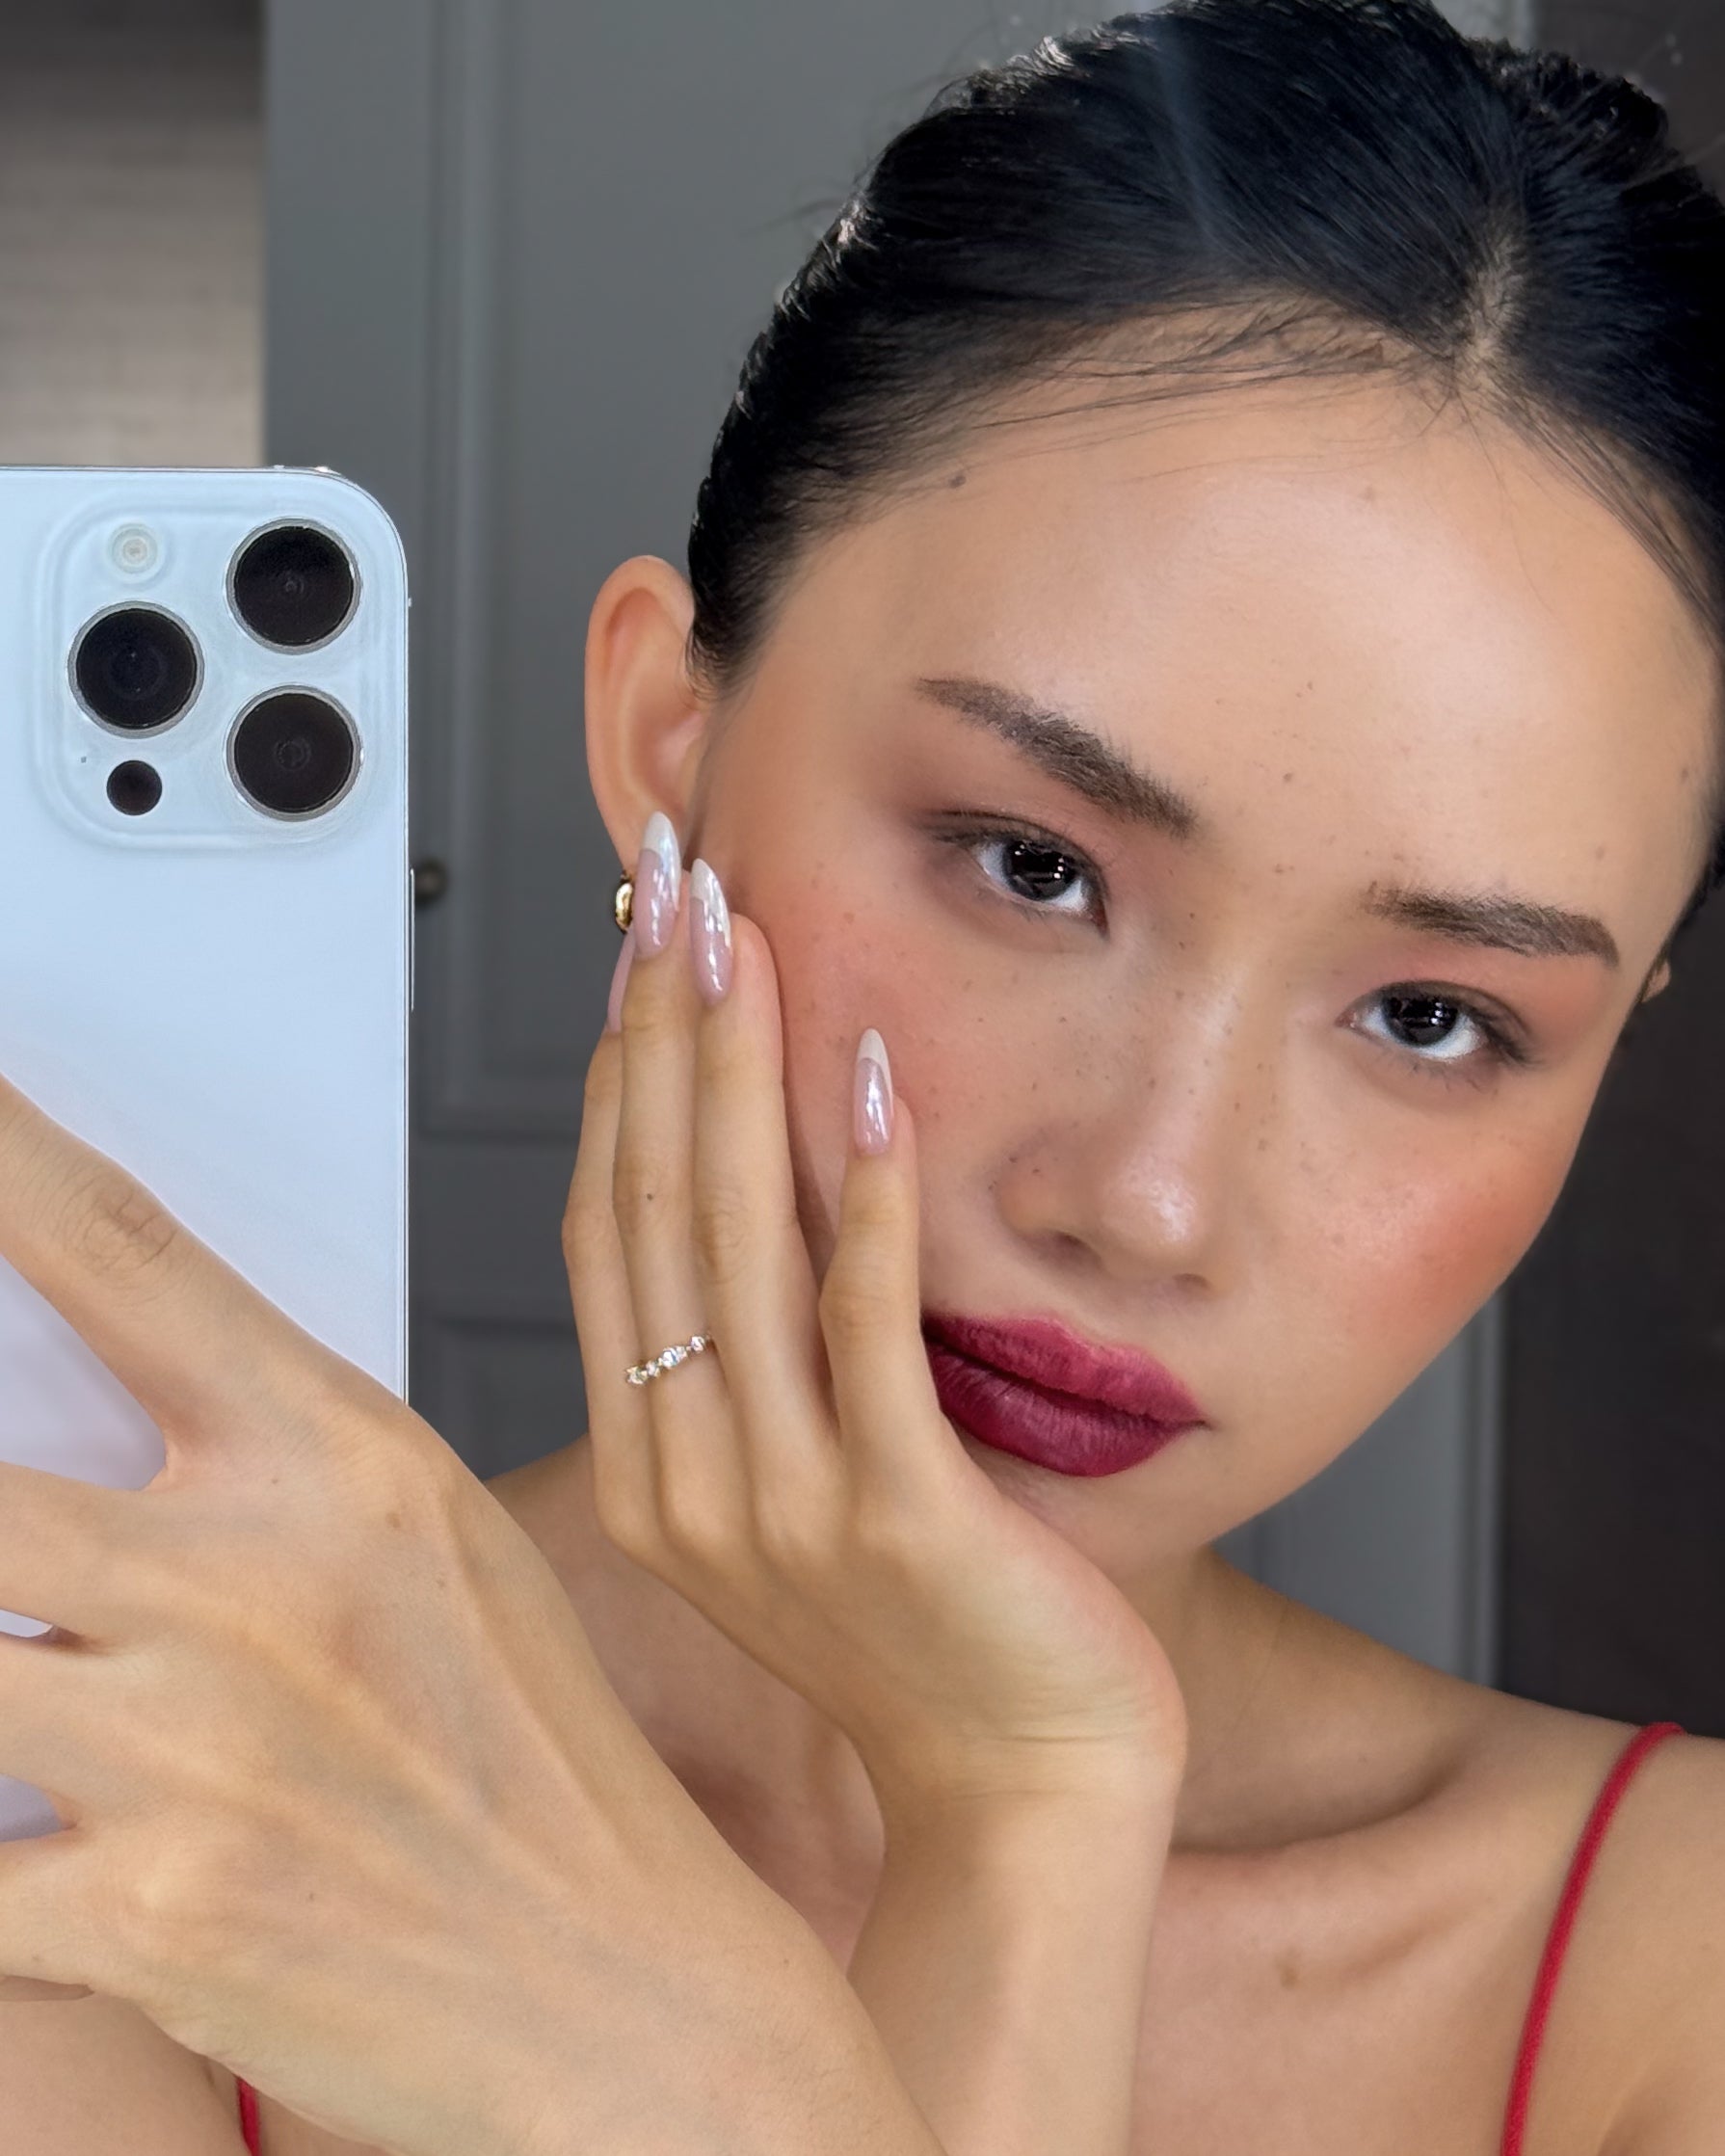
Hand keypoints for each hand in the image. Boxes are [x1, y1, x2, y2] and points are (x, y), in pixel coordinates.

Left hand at [0, 1069, 859, 2155]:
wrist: (630, 1995)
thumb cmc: (539, 1765)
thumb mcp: (446, 1553)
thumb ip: (284, 1466)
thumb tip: (125, 1398)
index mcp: (347, 1464)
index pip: (126, 1255)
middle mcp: (262, 1579)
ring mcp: (198, 1745)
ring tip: (25, 1660)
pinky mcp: (150, 1908)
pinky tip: (25, 1834)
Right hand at [564, 827, 1188, 1821]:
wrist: (1019, 1790)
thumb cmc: (923, 1636)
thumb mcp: (793, 1497)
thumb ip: (751, 1368)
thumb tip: (750, 1202)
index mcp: (653, 1464)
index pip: (609, 1233)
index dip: (617, 1077)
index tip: (637, 952)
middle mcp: (690, 1477)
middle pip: (654, 1209)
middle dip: (661, 1030)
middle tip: (671, 887)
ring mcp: (784, 1501)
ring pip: (735, 1247)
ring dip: (739, 1073)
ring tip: (748, 939)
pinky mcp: (898, 1516)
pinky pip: (865, 1329)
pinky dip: (859, 1197)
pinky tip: (866, 1085)